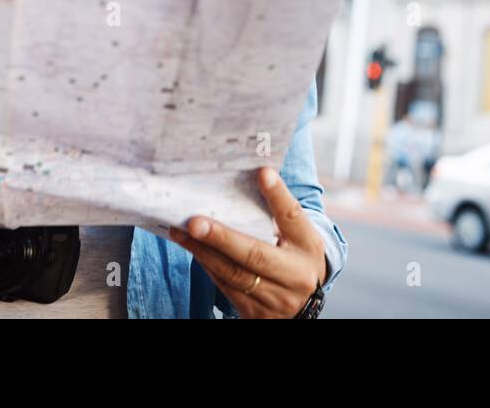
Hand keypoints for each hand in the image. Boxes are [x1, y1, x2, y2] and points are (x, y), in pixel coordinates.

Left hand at [169, 166, 326, 318]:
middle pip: (256, 255)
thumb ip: (276, 213)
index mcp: (309, 246)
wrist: (302, 303)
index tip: (263, 173)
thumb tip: (246, 178)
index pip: (293, 217)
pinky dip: (207, 265)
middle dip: (222, 238)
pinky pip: (226, 288)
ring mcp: (277, 300)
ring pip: (234, 274)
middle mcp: (297, 275)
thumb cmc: (294, 255)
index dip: (278, 195)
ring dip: (203, 252)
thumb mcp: (297, 235)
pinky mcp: (257, 315)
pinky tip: (192, 249)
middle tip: (194, 222)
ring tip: (180, 231)